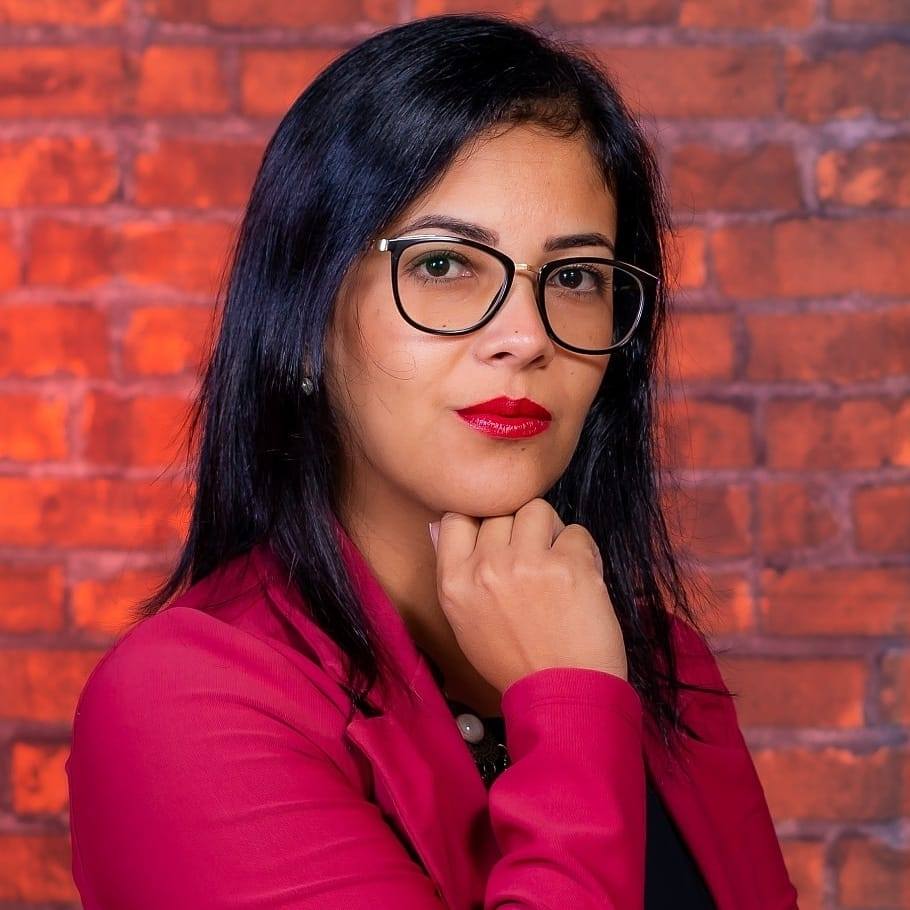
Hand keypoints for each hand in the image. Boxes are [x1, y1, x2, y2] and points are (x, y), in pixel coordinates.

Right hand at [428, 498, 627, 693]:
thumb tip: (440, 524)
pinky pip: (576, 532)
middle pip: (501, 510)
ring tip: (557, 566)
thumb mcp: (464, 621)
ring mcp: (527, 563)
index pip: (457, 517)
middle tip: (534, 562)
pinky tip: (580, 580)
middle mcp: (486, 568)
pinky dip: (583, 551)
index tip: (499, 540)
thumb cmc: (515, 662)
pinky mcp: (569, 565)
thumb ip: (455, 571)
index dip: (481, 522)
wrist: (563, 698)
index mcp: (454, 582)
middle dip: (520, 529)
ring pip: (538, 509)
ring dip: (551, 532)